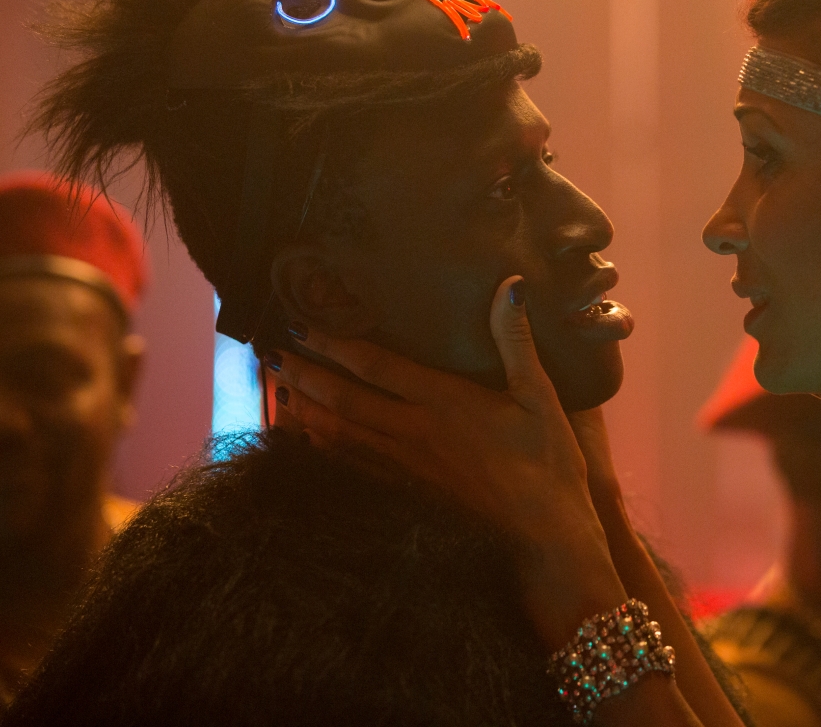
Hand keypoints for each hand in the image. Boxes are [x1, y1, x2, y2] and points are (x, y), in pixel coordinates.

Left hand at [272, 275, 628, 646]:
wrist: (545, 533)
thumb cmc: (549, 461)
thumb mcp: (540, 394)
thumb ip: (516, 340)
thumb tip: (511, 286)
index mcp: (444, 401)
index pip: (377, 365)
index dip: (335, 342)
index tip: (301, 323)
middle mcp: (415, 432)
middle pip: (345, 400)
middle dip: (305, 375)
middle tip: (272, 353)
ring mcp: (407, 467)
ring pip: (341, 436)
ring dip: (307, 411)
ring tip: (280, 391)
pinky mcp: (410, 493)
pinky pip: (354, 468)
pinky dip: (326, 451)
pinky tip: (312, 442)